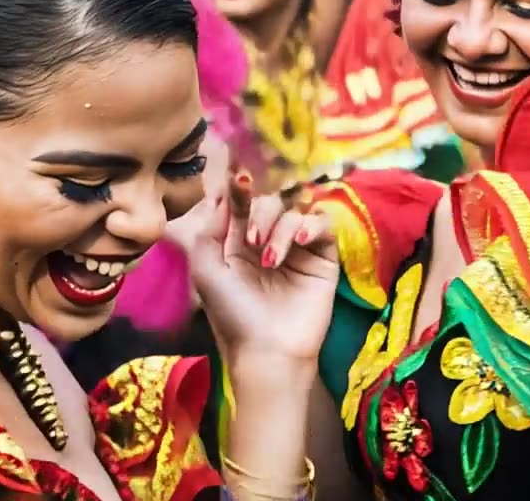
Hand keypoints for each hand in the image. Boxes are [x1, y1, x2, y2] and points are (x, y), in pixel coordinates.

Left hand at [188, 172, 338, 369]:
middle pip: (270, 202)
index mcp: (238, 243)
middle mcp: (268, 240)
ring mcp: (297, 249)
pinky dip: (311, 226)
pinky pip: (323, 225)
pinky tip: (300, 241)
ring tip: (272, 260)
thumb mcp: (207, 270)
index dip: (240, 190)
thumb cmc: (232, 314)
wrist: (267, 351)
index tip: (238, 179)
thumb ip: (210, 229)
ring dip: (280, 227)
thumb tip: (224, 193)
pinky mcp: (323, 258)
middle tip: (254, 239)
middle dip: (260, 212)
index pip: (242, 204)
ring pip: (295, 210)